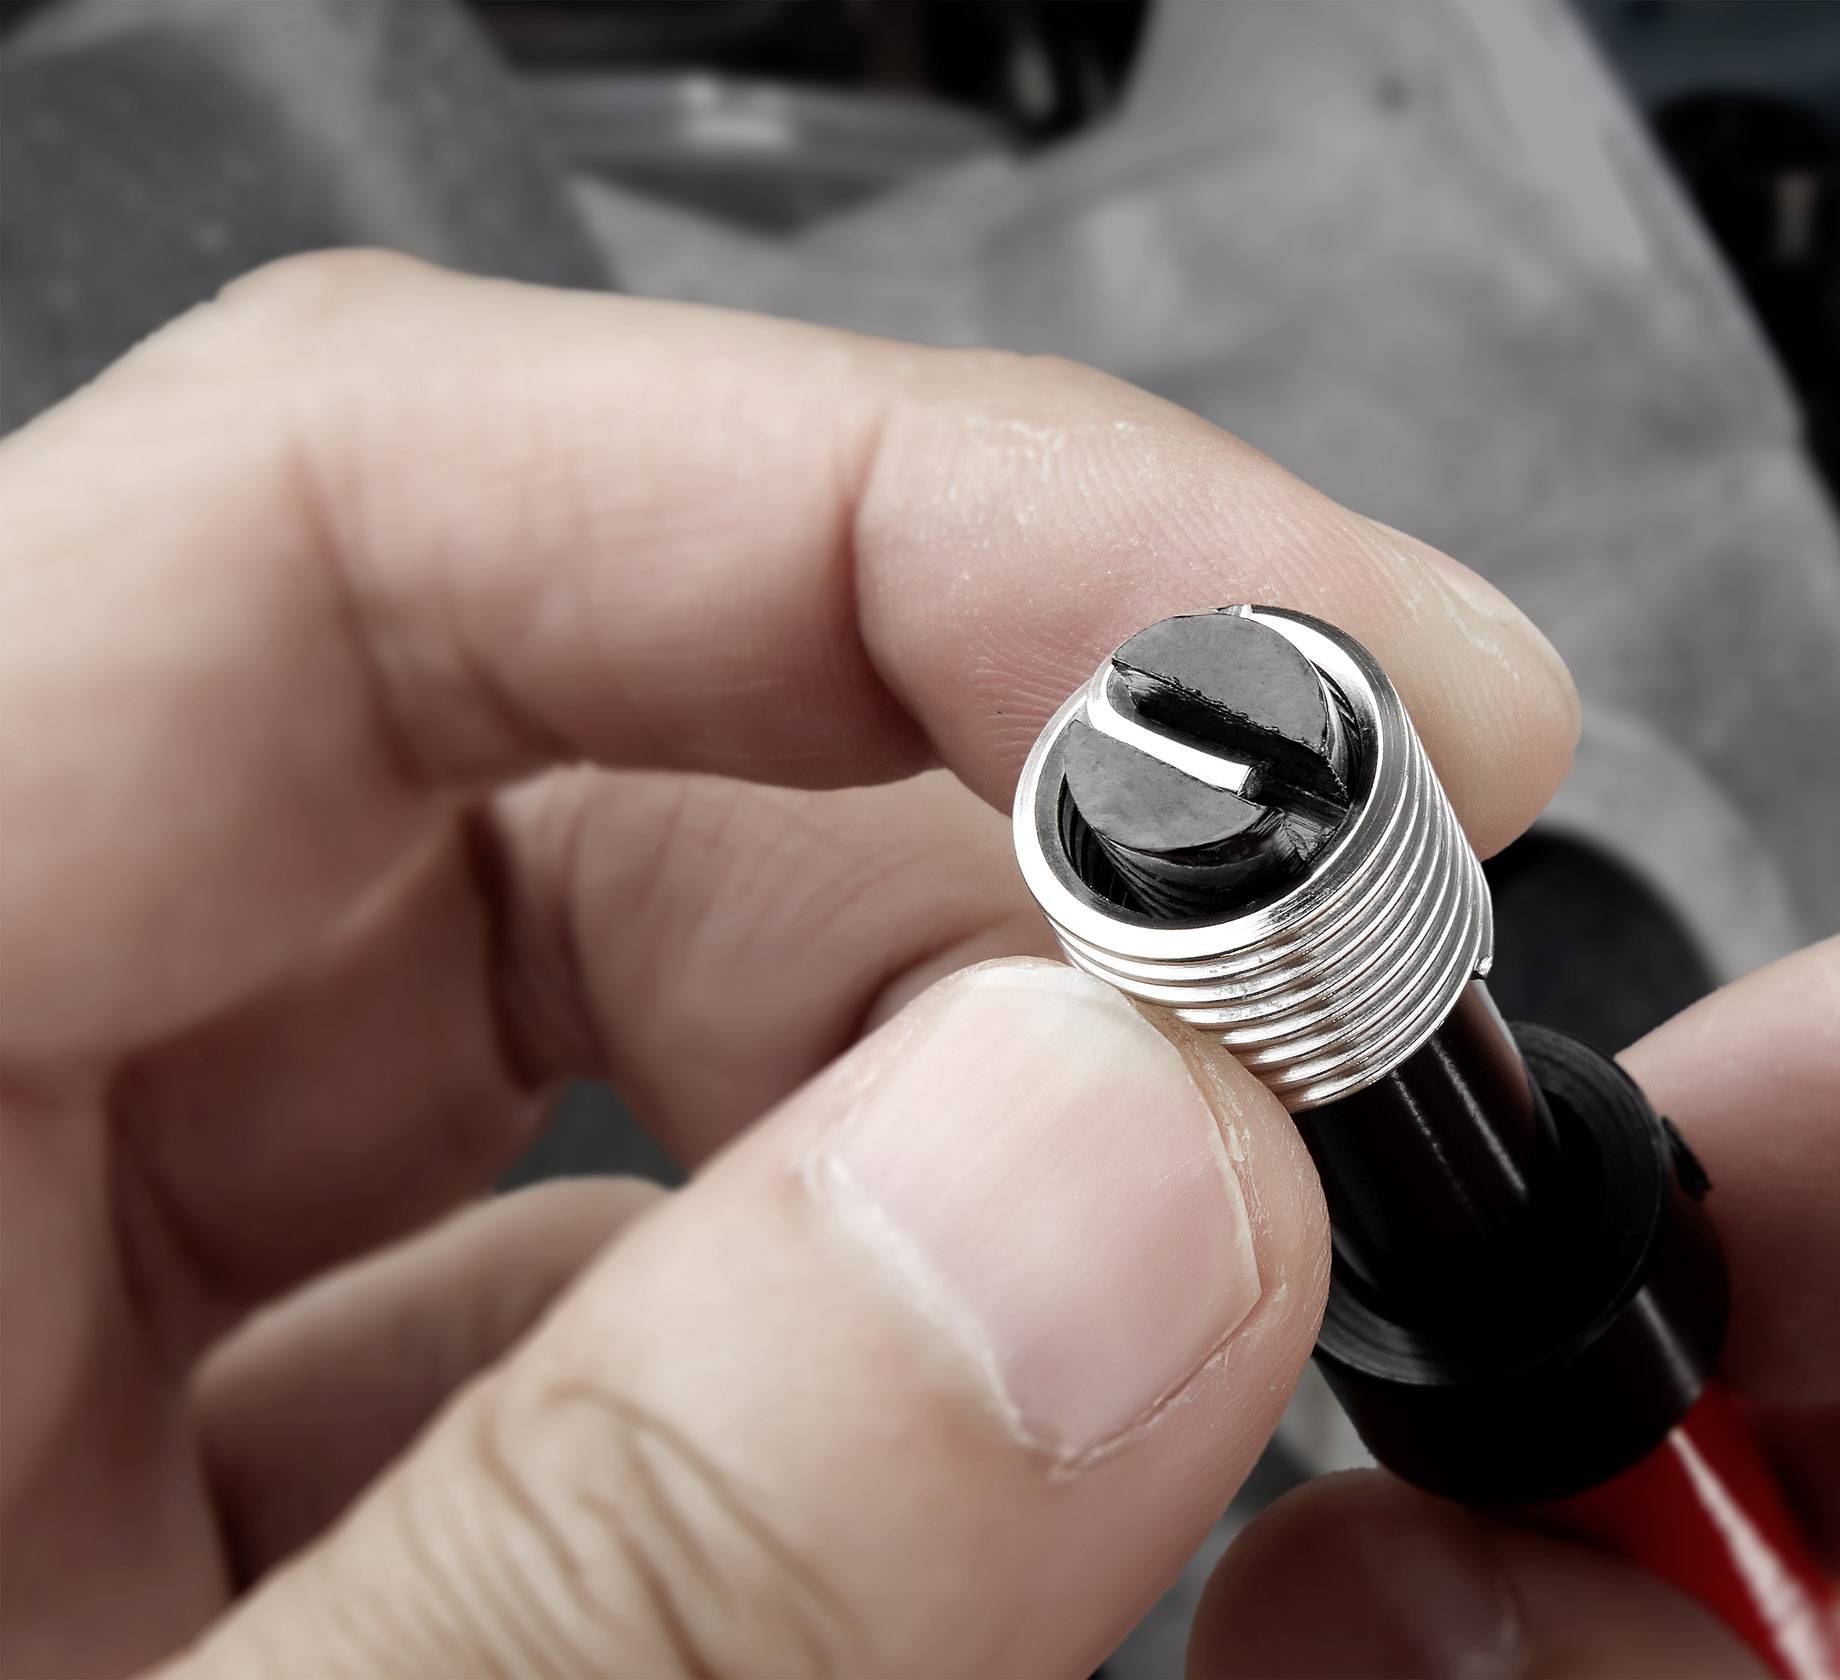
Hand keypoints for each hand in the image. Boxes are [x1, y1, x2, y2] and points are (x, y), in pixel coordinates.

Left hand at [0, 251, 1579, 1676]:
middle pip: (546, 733)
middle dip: (1008, 841)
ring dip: (980, 1095)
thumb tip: (1116, 1182)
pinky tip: (1012, 1440)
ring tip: (1220, 1255)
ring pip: (611, 1002)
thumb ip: (634, 1547)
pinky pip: (578, 1270)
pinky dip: (860, 1325)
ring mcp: (73, 1301)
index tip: (1325, 670)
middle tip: (1335, 1035)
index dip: (883, 494)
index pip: (342, 500)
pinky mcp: (211, 1468)